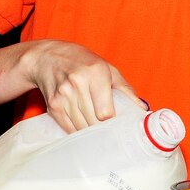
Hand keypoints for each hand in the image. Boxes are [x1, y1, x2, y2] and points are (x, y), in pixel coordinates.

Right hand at [23, 39, 144, 131]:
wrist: (48, 57)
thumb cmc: (83, 62)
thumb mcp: (108, 68)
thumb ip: (125, 90)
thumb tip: (142, 109)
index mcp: (95, 71)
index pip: (105, 112)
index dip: (114, 121)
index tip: (119, 123)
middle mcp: (78, 83)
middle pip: (94, 122)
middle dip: (104, 128)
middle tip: (112, 129)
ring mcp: (63, 96)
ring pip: (82, 128)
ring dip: (91, 131)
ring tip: (97, 125)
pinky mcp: (53, 106)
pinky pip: (69, 128)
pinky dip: (78, 130)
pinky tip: (83, 124)